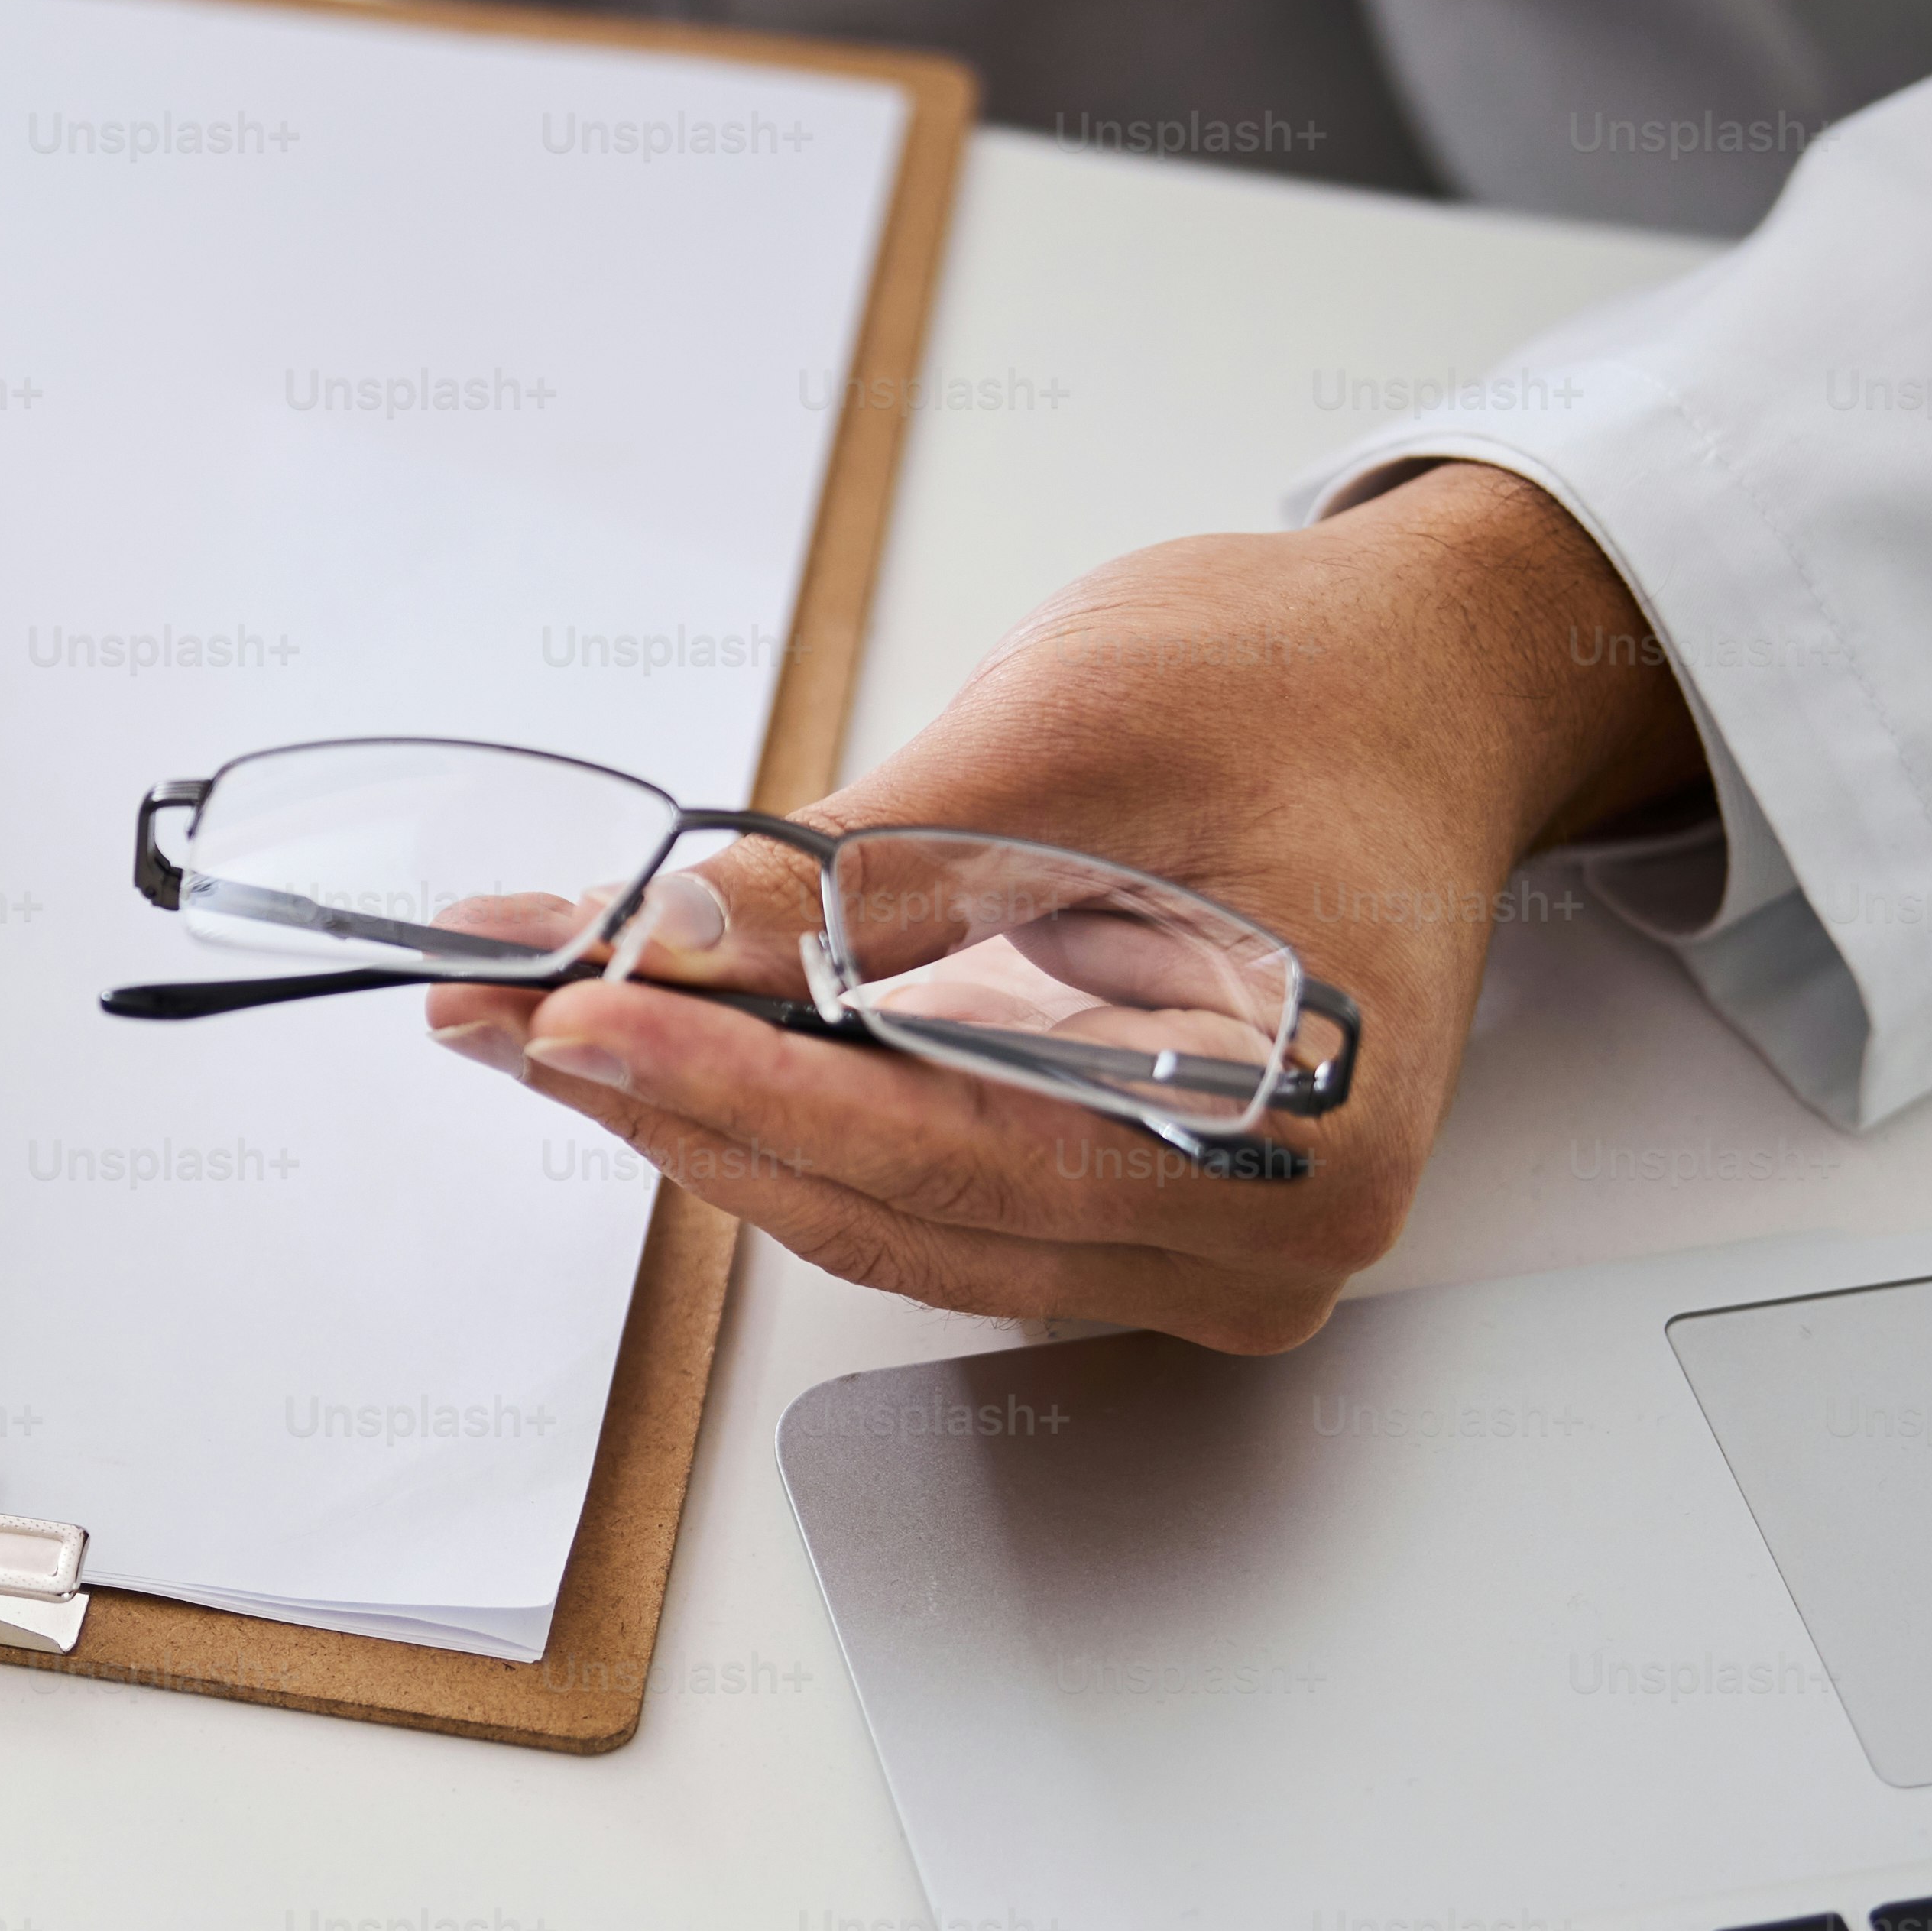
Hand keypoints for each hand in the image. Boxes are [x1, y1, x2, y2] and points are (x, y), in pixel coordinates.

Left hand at [427, 464, 1700, 1350]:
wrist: (1426, 682)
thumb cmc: (1304, 686)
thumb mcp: (1066, 735)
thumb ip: (858, 871)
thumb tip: (648, 939)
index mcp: (1299, 1130)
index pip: (952, 1153)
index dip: (737, 1092)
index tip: (573, 1014)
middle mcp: (1262, 1237)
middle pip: (904, 1215)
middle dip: (686, 1110)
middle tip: (505, 1012)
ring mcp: (1200, 1247)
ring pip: (896, 1226)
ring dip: (715, 1127)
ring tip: (550, 1022)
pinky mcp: (1134, 1215)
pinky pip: (932, 1201)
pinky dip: (796, 1125)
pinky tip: (673, 1052)